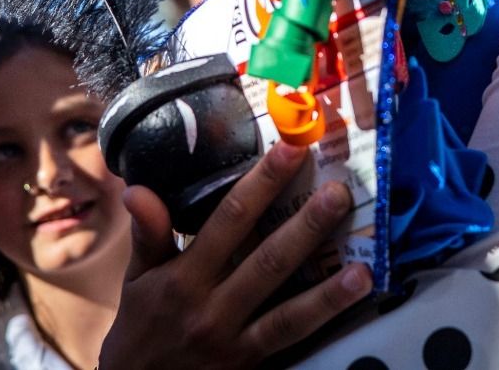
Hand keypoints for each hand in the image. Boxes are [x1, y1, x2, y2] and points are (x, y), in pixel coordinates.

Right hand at [99, 140, 373, 368]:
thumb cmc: (140, 329)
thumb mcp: (136, 280)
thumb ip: (148, 234)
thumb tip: (137, 189)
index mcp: (183, 277)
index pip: (228, 221)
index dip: (261, 184)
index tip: (289, 151)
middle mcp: (210, 307)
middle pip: (267, 260)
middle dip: (305, 225)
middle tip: (339, 191)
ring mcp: (233, 340)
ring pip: (287, 309)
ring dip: (327, 288)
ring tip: (362, 264)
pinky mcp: (250, 364)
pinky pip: (290, 339)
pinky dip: (322, 317)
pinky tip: (352, 296)